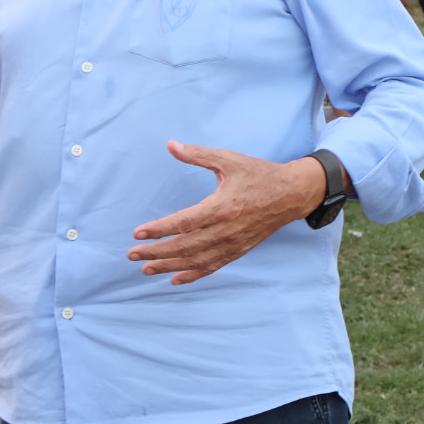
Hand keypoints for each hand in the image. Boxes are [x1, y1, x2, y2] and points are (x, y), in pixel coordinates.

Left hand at [127, 142, 326, 284]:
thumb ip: (197, 154)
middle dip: (156, 252)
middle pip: (185, 246)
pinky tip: (174, 278)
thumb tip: (171, 145)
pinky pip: (212, 266)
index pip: (184, 223)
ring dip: (169, 266)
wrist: (291, 195)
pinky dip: (192, 274)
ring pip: (196, 260)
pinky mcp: (238, 251)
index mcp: (221, 207)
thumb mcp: (228, 159)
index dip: (160, 230)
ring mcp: (232, 244)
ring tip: (146, 268)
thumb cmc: (258, 174)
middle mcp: (225, 230)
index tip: (138, 233)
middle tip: (132, 254)